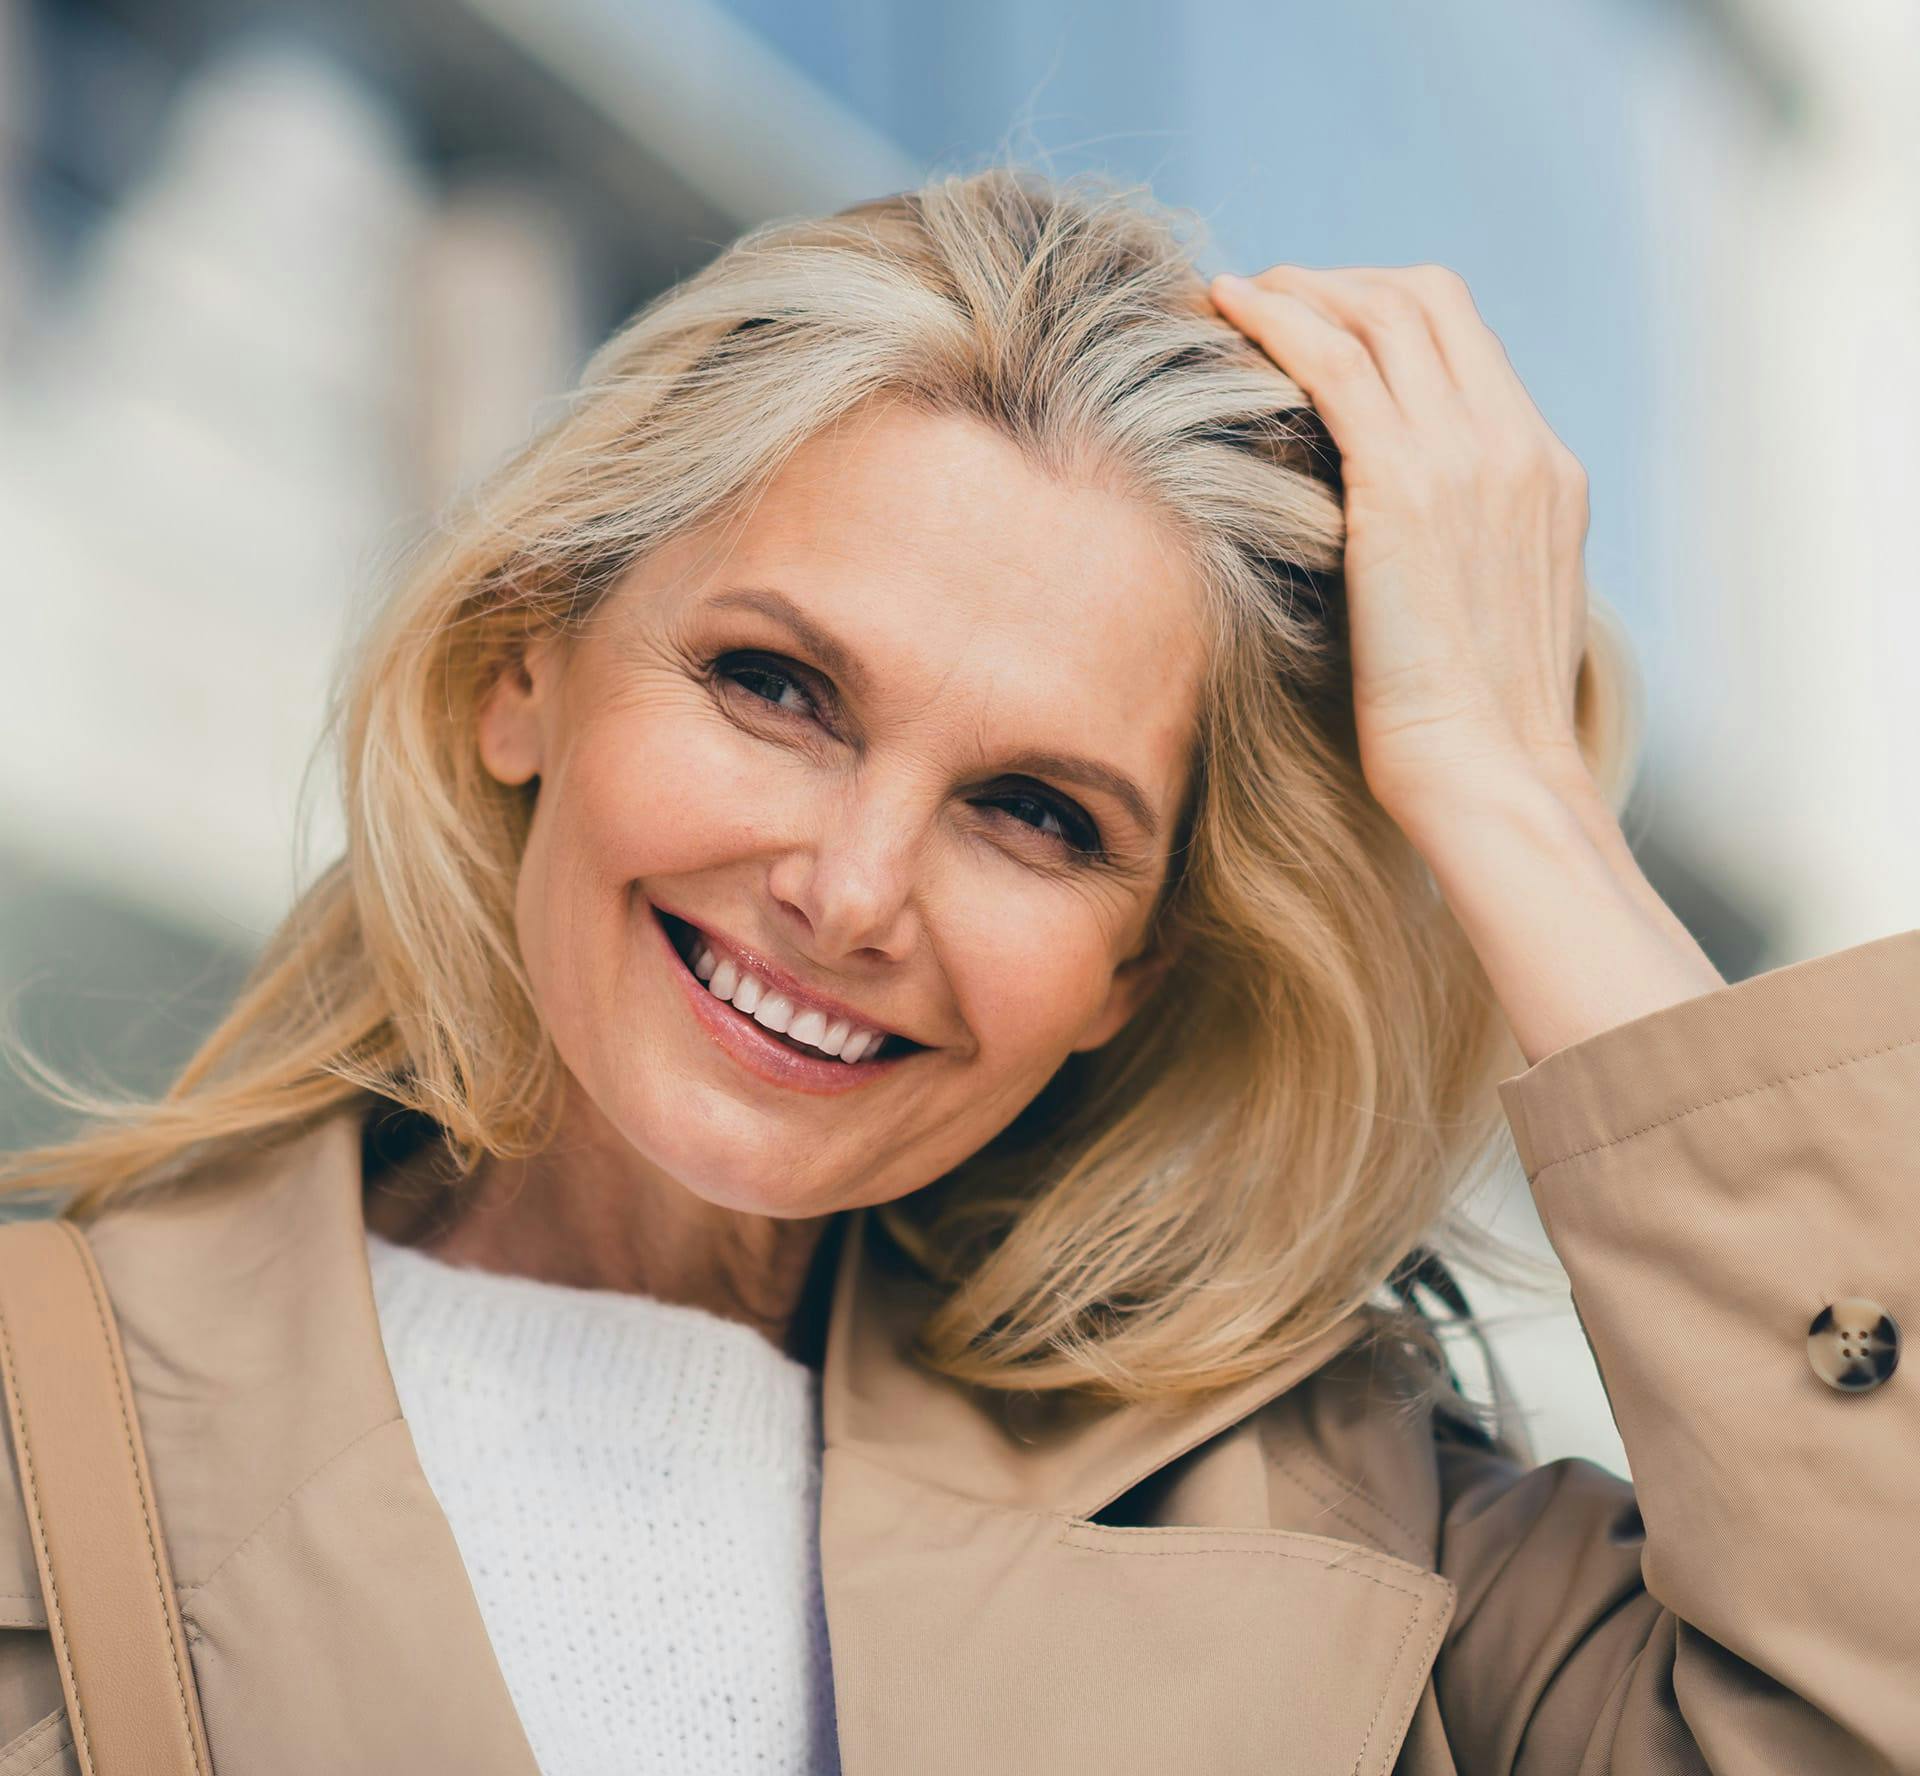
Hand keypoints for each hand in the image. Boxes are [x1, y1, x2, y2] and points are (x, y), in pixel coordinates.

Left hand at [1206, 263, 1593, 826]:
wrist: (1489, 775)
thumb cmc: (1469, 732)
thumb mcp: (1481, 616)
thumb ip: (1453, 552)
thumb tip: (1385, 542)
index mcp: (1545, 472)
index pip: (1467, 340)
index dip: (1384, 309)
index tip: (1316, 323)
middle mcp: (1516, 447)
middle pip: (1428, 300)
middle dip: (1340, 282)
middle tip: (1266, 298)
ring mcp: (1469, 459)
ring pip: (1381, 313)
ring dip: (1300, 289)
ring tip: (1234, 300)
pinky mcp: (1404, 487)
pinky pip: (1337, 362)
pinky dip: (1279, 319)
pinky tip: (1226, 310)